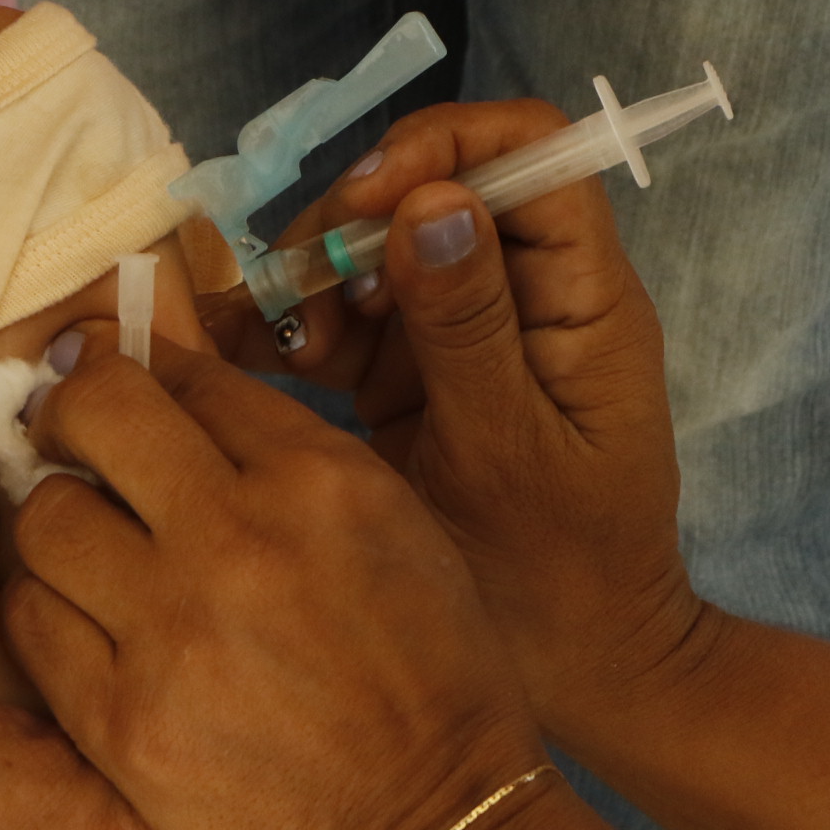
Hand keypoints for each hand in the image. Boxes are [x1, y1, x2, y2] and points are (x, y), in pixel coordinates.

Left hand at [3, 332, 544, 829]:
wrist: (430, 824)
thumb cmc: (426, 670)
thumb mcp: (393, 521)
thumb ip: (285, 450)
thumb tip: (165, 382)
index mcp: (319, 476)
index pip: (180, 374)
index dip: (134, 372)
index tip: (116, 392)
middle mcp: (238, 535)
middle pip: (90, 416)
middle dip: (70, 419)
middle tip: (75, 448)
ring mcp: (172, 630)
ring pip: (43, 517)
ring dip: (57, 522)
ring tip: (89, 551)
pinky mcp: (122, 720)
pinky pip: (30, 621)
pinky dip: (45, 607)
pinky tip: (82, 621)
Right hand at [235, 103, 705, 746]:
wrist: (576, 681)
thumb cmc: (561, 577)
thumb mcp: (510, 451)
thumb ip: (469, 328)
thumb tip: (433, 200)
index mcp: (583, 299)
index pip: (530, 153)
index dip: (444, 147)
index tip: (365, 203)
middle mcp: (527, 298)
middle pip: (435, 190)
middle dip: (353, 221)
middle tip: (294, 286)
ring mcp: (466, 337)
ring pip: (379, 252)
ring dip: (314, 279)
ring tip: (275, 341)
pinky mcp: (414, 381)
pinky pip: (348, 322)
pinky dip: (296, 328)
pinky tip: (246, 356)